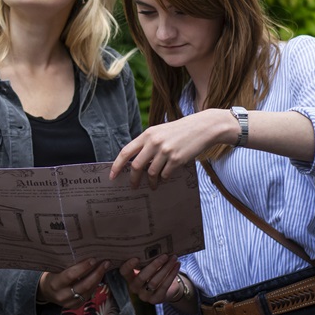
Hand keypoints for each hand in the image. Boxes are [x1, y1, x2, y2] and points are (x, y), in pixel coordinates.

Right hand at [37, 258, 109, 307]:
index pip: (70, 275)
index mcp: (55, 284)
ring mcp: (69, 303)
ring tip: (105, 266)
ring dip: (98, 278)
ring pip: (89, 290)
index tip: (93, 259)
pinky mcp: (76, 306)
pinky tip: (99, 275)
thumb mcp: (54, 269)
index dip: (83, 267)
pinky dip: (95, 284)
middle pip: (84, 285)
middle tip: (105, 262)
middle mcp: (62, 295)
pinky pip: (89, 295)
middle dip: (97, 273)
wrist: (46, 291)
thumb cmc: (52, 275)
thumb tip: (84, 252)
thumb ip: (66, 264)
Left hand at [109, 111, 228, 187]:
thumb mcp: (160, 132)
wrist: (202, 127)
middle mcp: (154, 142)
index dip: (117, 165)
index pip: (126, 152)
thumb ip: (147, 144)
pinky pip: (165, 174)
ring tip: (153, 185)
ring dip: (151, 182)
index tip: (112, 176)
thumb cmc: (179, 131)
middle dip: (133, 179)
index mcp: (147, 134)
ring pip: (151, 173)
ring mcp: (166, 151)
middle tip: (133, 186)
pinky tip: (165, 177)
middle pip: (136, 166)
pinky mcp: (177, 159)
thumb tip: (135, 163)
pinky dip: (164, 178)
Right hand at [119, 254, 182, 305]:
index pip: (124, 272)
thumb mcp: (147, 266)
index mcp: (129, 277)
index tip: (136, 257)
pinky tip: (176, 266)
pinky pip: (164, 287)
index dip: (128, 265)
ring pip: (154, 282)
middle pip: (141, 277)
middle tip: (164, 255)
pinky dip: (171, 275)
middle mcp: (134, 288)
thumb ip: (146, 259)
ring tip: (173, 258)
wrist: (165, 289)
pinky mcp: (155, 299)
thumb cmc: (154, 272)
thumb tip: (155, 244)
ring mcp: (144, 296)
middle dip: (154, 265)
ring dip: (165, 269)